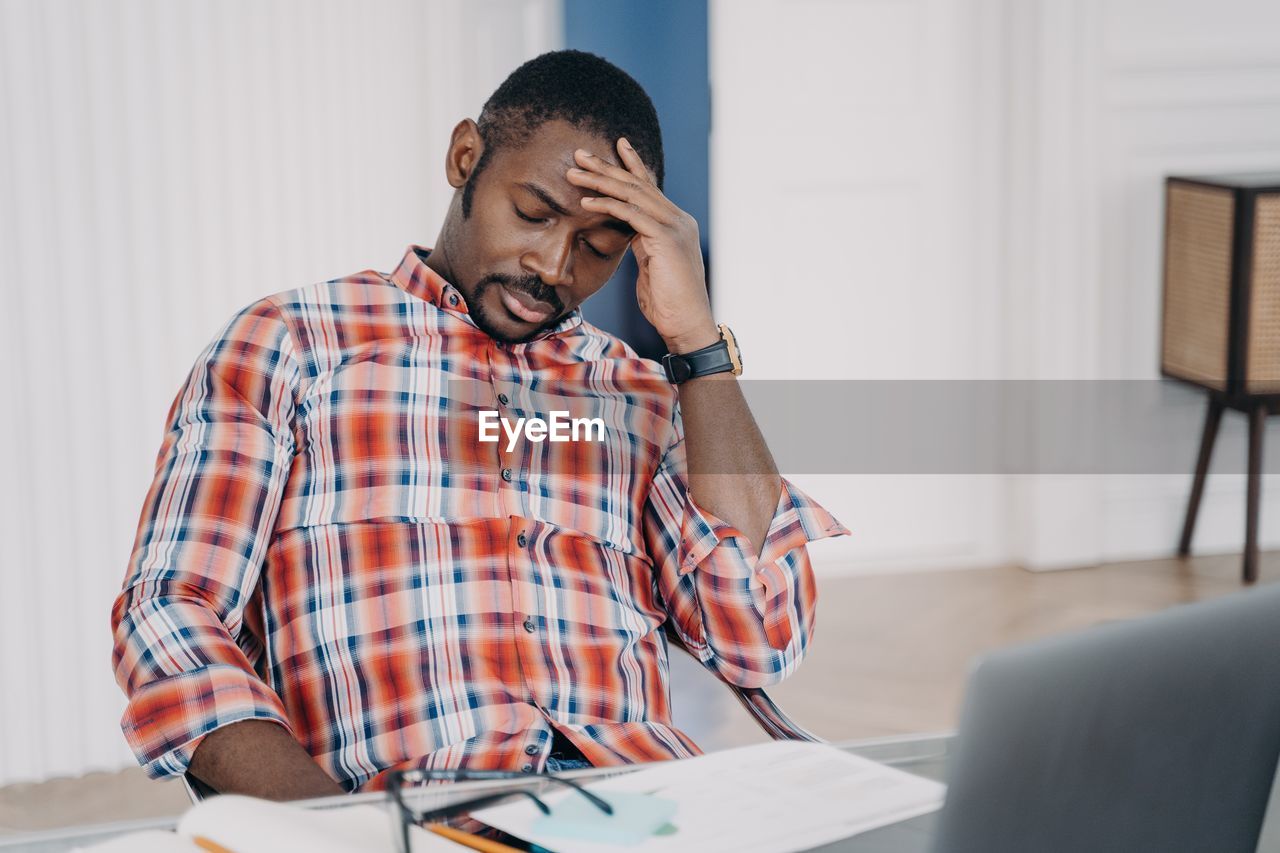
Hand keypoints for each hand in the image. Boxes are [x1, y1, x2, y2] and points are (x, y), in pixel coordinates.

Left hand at [566, 139, 718, 352]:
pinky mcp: (666, 239)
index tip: (616, 146)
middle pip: (638, 185)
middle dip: (607, 167)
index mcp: (676, 224)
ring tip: (573, 174)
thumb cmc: (668, 304)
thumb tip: (630, 235)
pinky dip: (607, 206)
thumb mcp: (652, 267)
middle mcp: (678, 220)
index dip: (632, 165)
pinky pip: (631, 214)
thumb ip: (643, 245)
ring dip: (600, 182)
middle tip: (580, 153)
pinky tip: (585, 203)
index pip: (650, 188)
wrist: (687, 325)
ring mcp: (675, 227)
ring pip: (633, 194)